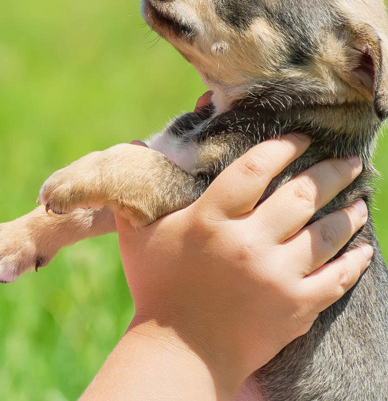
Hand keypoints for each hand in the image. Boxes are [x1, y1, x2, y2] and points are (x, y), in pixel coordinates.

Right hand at [109, 134, 372, 397]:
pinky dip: (355, 260)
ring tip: (359, 201)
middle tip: (346, 161)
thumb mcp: (136, 237)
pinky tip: (363, 249)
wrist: (180, 352)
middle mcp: (248, 243)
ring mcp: (277, 275)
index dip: (281, 148)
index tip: (298, 138)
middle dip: (330, 173)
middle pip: (301, 195)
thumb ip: (136, 195)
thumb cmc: (155, 289)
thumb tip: (128, 149)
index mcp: (210, 221)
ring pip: (327, 233)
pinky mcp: (297, 305)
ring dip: (348, 213)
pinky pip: (338, 277)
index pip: (254, 169)